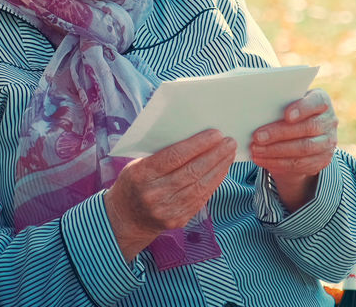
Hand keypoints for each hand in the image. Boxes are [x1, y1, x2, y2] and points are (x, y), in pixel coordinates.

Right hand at [104, 129, 235, 261]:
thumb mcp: (137, 164)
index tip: (215, 134)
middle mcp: (154, 194)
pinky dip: (214, 183)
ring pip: (200, 186)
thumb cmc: (134, 183)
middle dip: (214, 154)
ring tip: (229, 154)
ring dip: (219, 168)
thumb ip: (161, 154)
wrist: (126, 218)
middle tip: (229, 142)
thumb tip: (193, 138)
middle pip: (191, 171)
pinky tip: (221, 171)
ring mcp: (167, 210)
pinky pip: (201, 199)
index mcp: (141, 174)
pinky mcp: (178, 220)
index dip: (197, 144)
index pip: (174, 156)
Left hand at [249, 89, 337, 209]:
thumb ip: (276, 100)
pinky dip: (278, 163)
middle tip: (257, 137)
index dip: (303, 108)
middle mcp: (329, 121)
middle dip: (280, 133)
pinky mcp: (322, 161)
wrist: (302, 135)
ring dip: (276, 151)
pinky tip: (262, 160)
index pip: (317, 102)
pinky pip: (300, 164)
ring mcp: (328, 143)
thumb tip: (250, 100)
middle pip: (307, 128)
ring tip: (256, 150)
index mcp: (321, 101)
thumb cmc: (288, 112)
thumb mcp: (286, 103)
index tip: (286, 115)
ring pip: (303, 149)